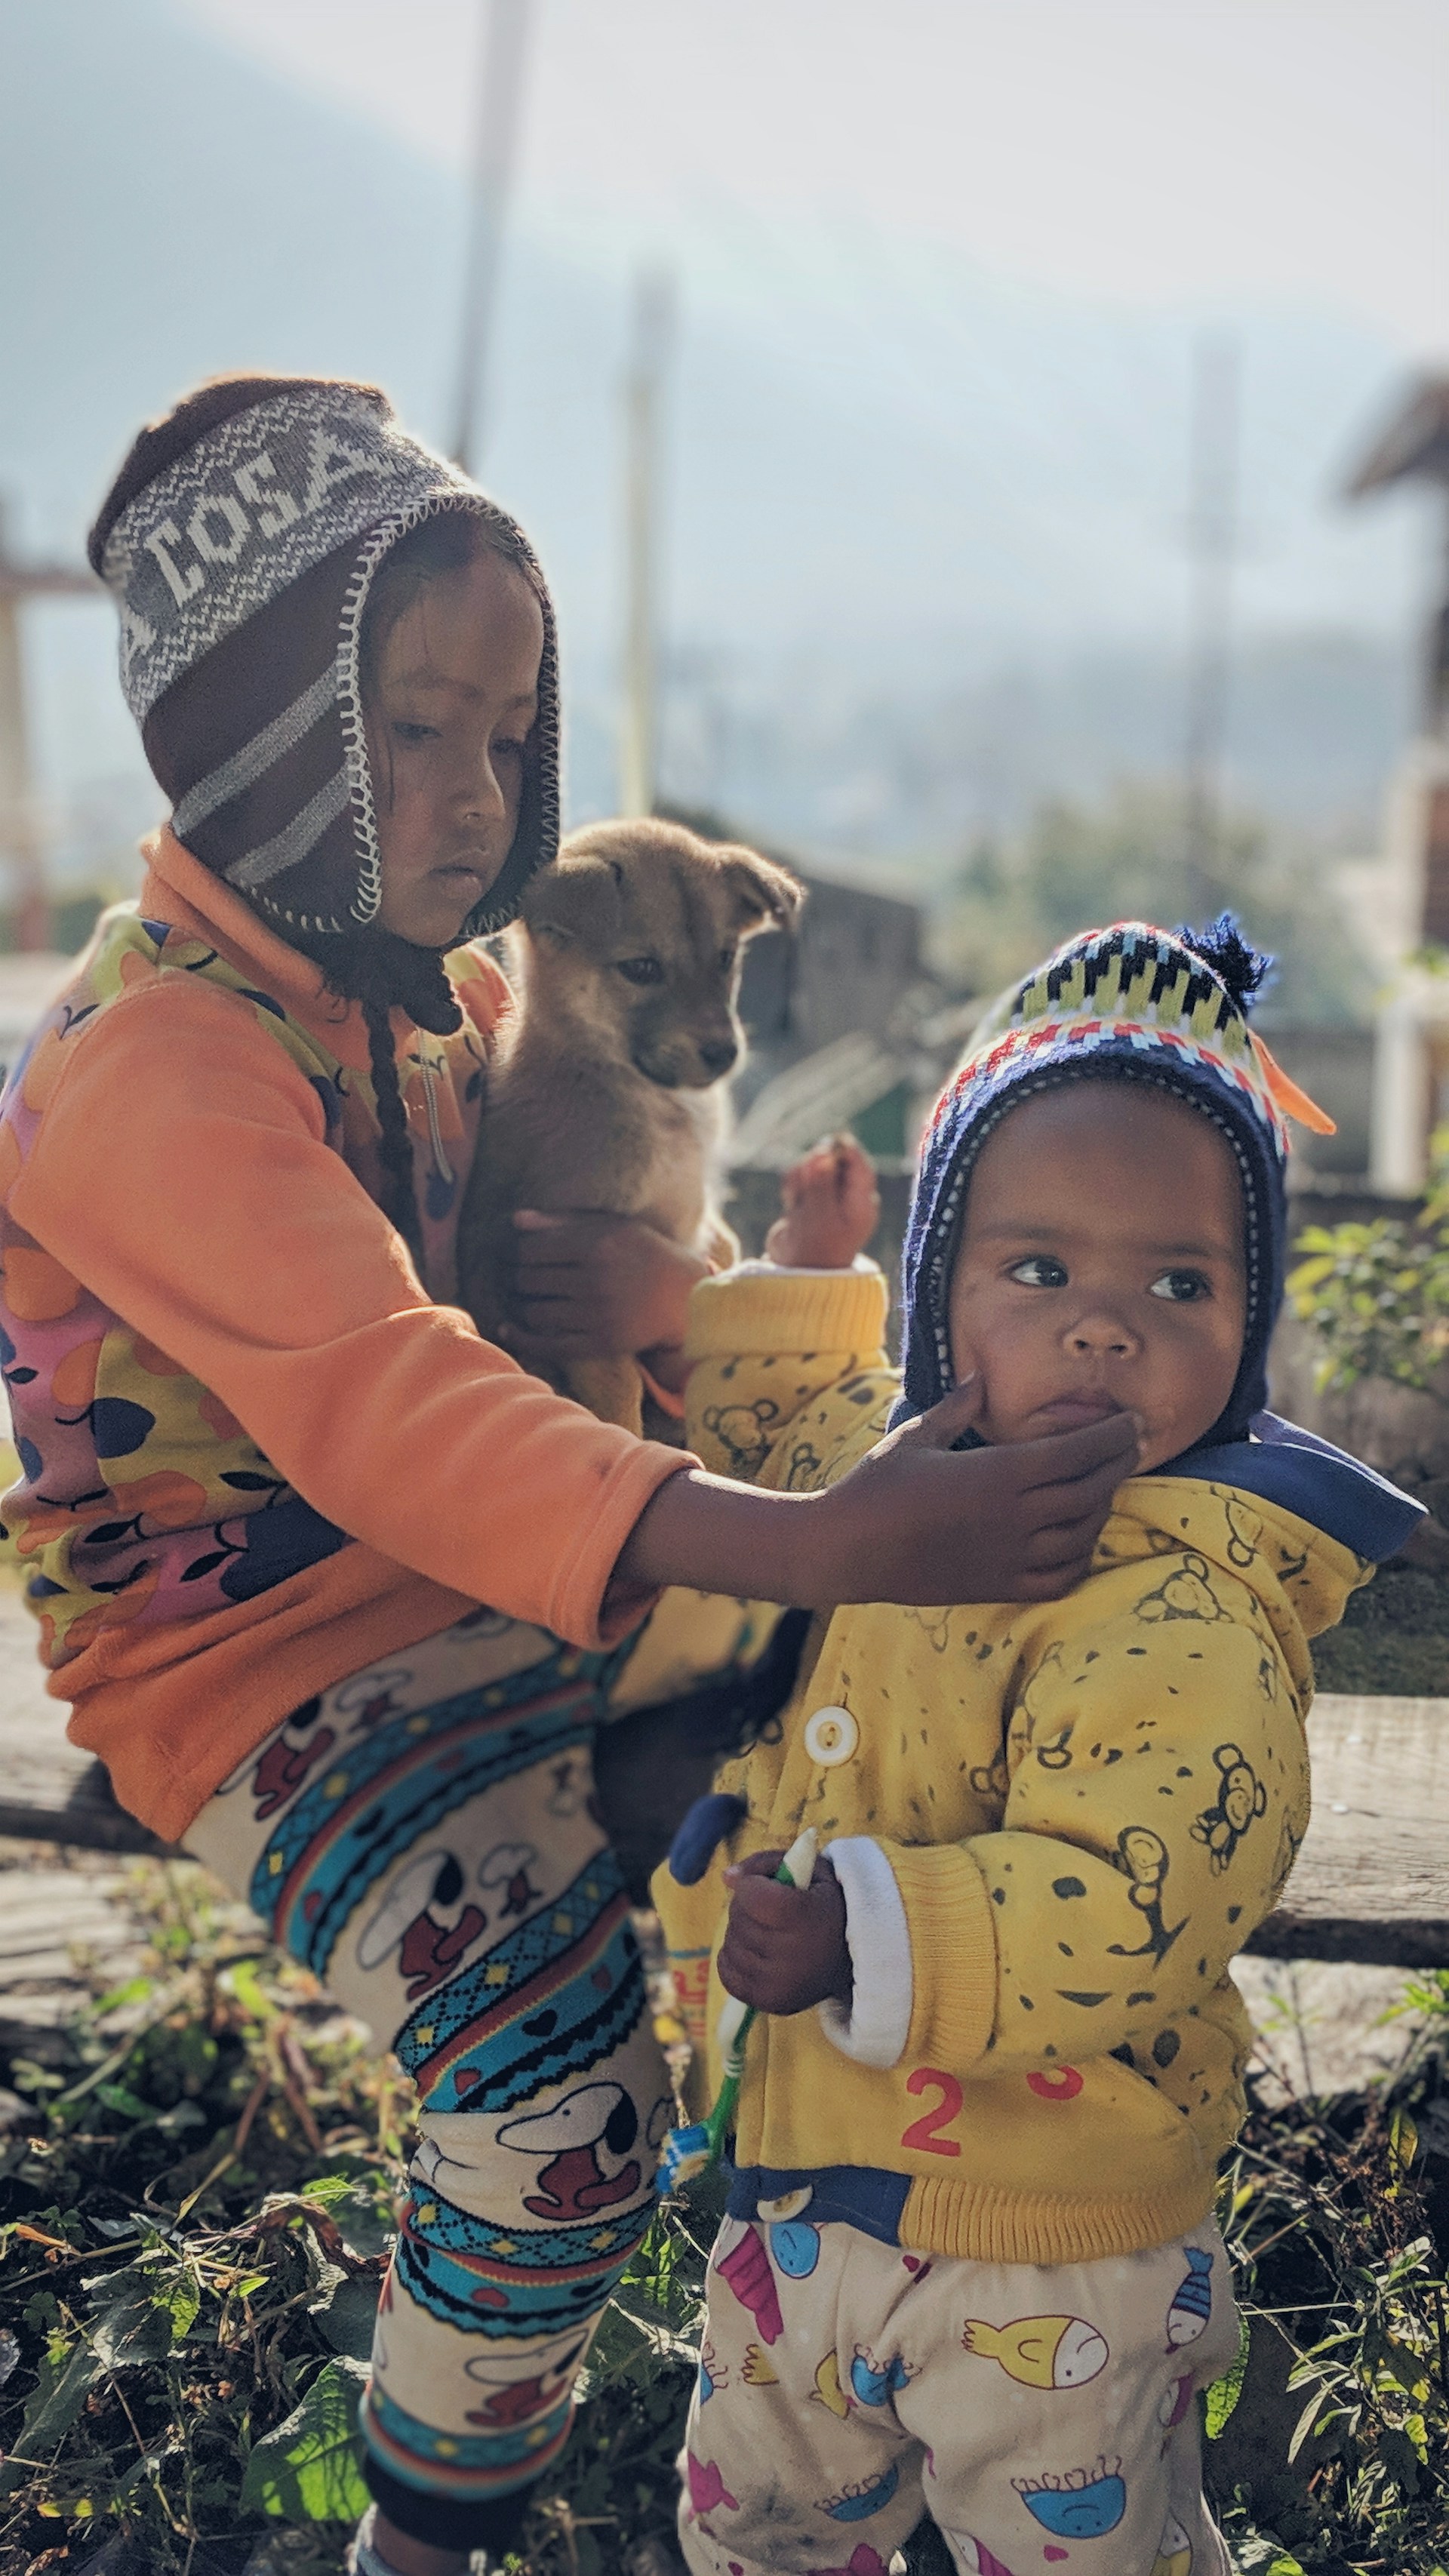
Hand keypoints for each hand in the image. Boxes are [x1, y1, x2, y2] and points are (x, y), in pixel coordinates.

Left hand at [501, 1211, 709, 1364]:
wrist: (686, 1298)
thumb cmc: (645, 1254)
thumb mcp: (613, 1227)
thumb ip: (563, 1221)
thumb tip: (515, 1221)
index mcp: (597, 1245)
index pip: (531, 1250)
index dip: (522, 1252)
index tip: (528, 1255)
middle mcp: (596, 1280)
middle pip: (528, 1280)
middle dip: (522, 1277)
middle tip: (528, 1276)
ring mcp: (598, 1315)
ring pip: (534, 1311)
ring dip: (526, 1304)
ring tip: (534, 1297)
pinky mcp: (600, 1344)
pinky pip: (547, 1344)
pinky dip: (521, 1338)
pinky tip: (508, 1330)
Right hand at [610, 1377, 1139, 1607]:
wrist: (844, 1550)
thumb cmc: (875, 1488)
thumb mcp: (915, 1438)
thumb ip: (957, 1408)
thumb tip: (982, 1377)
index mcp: (995, 1475)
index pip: (1074, 1453)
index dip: (1110, 1436)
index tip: (1131, 1420)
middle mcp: (1012, 1518)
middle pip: (1089, 1490)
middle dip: (1119, 1465)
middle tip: (1134, 1446)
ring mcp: (1008, 1557)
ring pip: (1082, 1534)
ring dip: (1103, 1508)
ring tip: (1107, 1486)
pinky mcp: (998, 1587)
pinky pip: (1059, 1578)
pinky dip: (1081, 1558)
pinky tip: (1082, 1540)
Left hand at [718, 1850, 851, 2013]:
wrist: (849, 1957)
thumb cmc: (824, 1905)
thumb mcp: (808, 1869)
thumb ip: (764, 1863)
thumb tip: (726, 1877)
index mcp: (807, 1918)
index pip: (751, 1895)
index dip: (754, 1885)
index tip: (771, 1887)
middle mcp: (793, 1957)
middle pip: (739, 1919)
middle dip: (747, 1906)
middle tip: (771, 1910)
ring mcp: (779, 1984)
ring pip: (731, 1943)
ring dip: (741, 1931)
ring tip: (768, 1930)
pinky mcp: (767, 2001)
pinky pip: (726, 1970)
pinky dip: (734, 1956)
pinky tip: (757, 1951)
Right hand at [765, 1135, 879, 1269]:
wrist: (794, 1274)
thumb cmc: (815, 1250)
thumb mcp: (820, 1217)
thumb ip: (821, 1183)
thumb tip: (824, 1153)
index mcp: (860, 1203)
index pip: (859, 1166)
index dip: (846, 1150)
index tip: (830, 1143)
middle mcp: (847, 1198)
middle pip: (834, 1161)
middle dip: (815, 1164)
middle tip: (804, 1180)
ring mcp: (826, 1198)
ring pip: (813, 1167)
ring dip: (800, 1176)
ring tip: (795, 1200)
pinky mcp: (808, 1201)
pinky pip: (799, 1179)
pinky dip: (793, 1185)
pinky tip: (790, 1201)